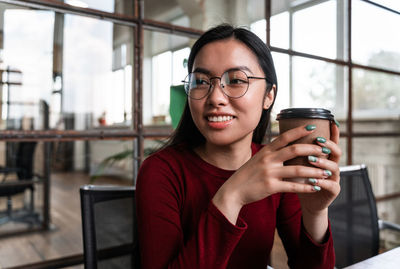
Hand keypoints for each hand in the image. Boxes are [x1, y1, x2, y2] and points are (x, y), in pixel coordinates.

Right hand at [213, 124, 333, 222]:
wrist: (233, 190)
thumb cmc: (247, 174)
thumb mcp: (257, 159)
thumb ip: (271, 153)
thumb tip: (286, 144)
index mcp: (266, 151)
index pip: (284, 137)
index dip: (299, 131)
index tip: (312, 127)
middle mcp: (268, 160)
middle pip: (294, 150)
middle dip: (313, 149)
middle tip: (325, 150)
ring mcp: (269, 173)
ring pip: (297, 170)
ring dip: (315, 171)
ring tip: (327, 172)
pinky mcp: (270, 187)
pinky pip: (293, 187)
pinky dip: (306, 187)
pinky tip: (316, 187)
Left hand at [297, 121, 340, 213]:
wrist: (306, 200)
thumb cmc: (300, 179)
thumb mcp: (296, 163)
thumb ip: (295, 152)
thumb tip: (283, 134)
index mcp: (325, 157)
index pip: (331, 142)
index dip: (333, 133)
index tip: (331, 122)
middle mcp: (332, 165)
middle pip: (337, 152)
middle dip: (328, 146)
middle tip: (318, 141)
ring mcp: (334, 178)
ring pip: (335, 167)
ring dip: (323, 163)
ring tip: (312, 159)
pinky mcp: (333, 191)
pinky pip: (330, 185)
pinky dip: (322, 182)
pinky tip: (314, 179)